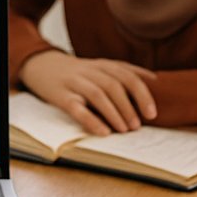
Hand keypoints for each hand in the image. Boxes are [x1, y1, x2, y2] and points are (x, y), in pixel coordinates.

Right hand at [19, 49, 156, 134]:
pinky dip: (91, 120)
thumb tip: (155, 80)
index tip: (152, 113)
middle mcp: (89, 71)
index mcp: (102, 64)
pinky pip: (77, 108)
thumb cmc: (78, 72)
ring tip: (124, 130)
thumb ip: (125, 71)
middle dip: (129, 107)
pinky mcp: (60, 96)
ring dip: (114, 113)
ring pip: (97, 95)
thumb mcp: (100, 66)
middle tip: (137, 126)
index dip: (142, 94)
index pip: (127, 76)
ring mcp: (74, 83)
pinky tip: (103, 132)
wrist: (41, 65)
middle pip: (114, 85)